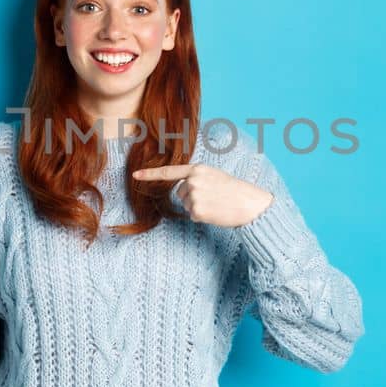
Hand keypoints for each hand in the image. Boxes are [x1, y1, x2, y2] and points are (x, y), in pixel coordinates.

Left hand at [132, 163, 273, 227]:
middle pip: (180, 193)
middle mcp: (193, 181)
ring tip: (216, 204)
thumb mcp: (215, 176)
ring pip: (186, 206)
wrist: (250, 204)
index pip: (169, 172)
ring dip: (199, 208)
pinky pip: (192, 216)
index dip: (150, 174)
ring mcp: (194, 196)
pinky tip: (215, 213)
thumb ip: (197, 178)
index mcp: (198, 169)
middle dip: (193, 197)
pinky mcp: (197, 211)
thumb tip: (181, 190)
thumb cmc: (235, 190)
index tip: (135, 175)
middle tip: (214, 197)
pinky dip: (202, 217)